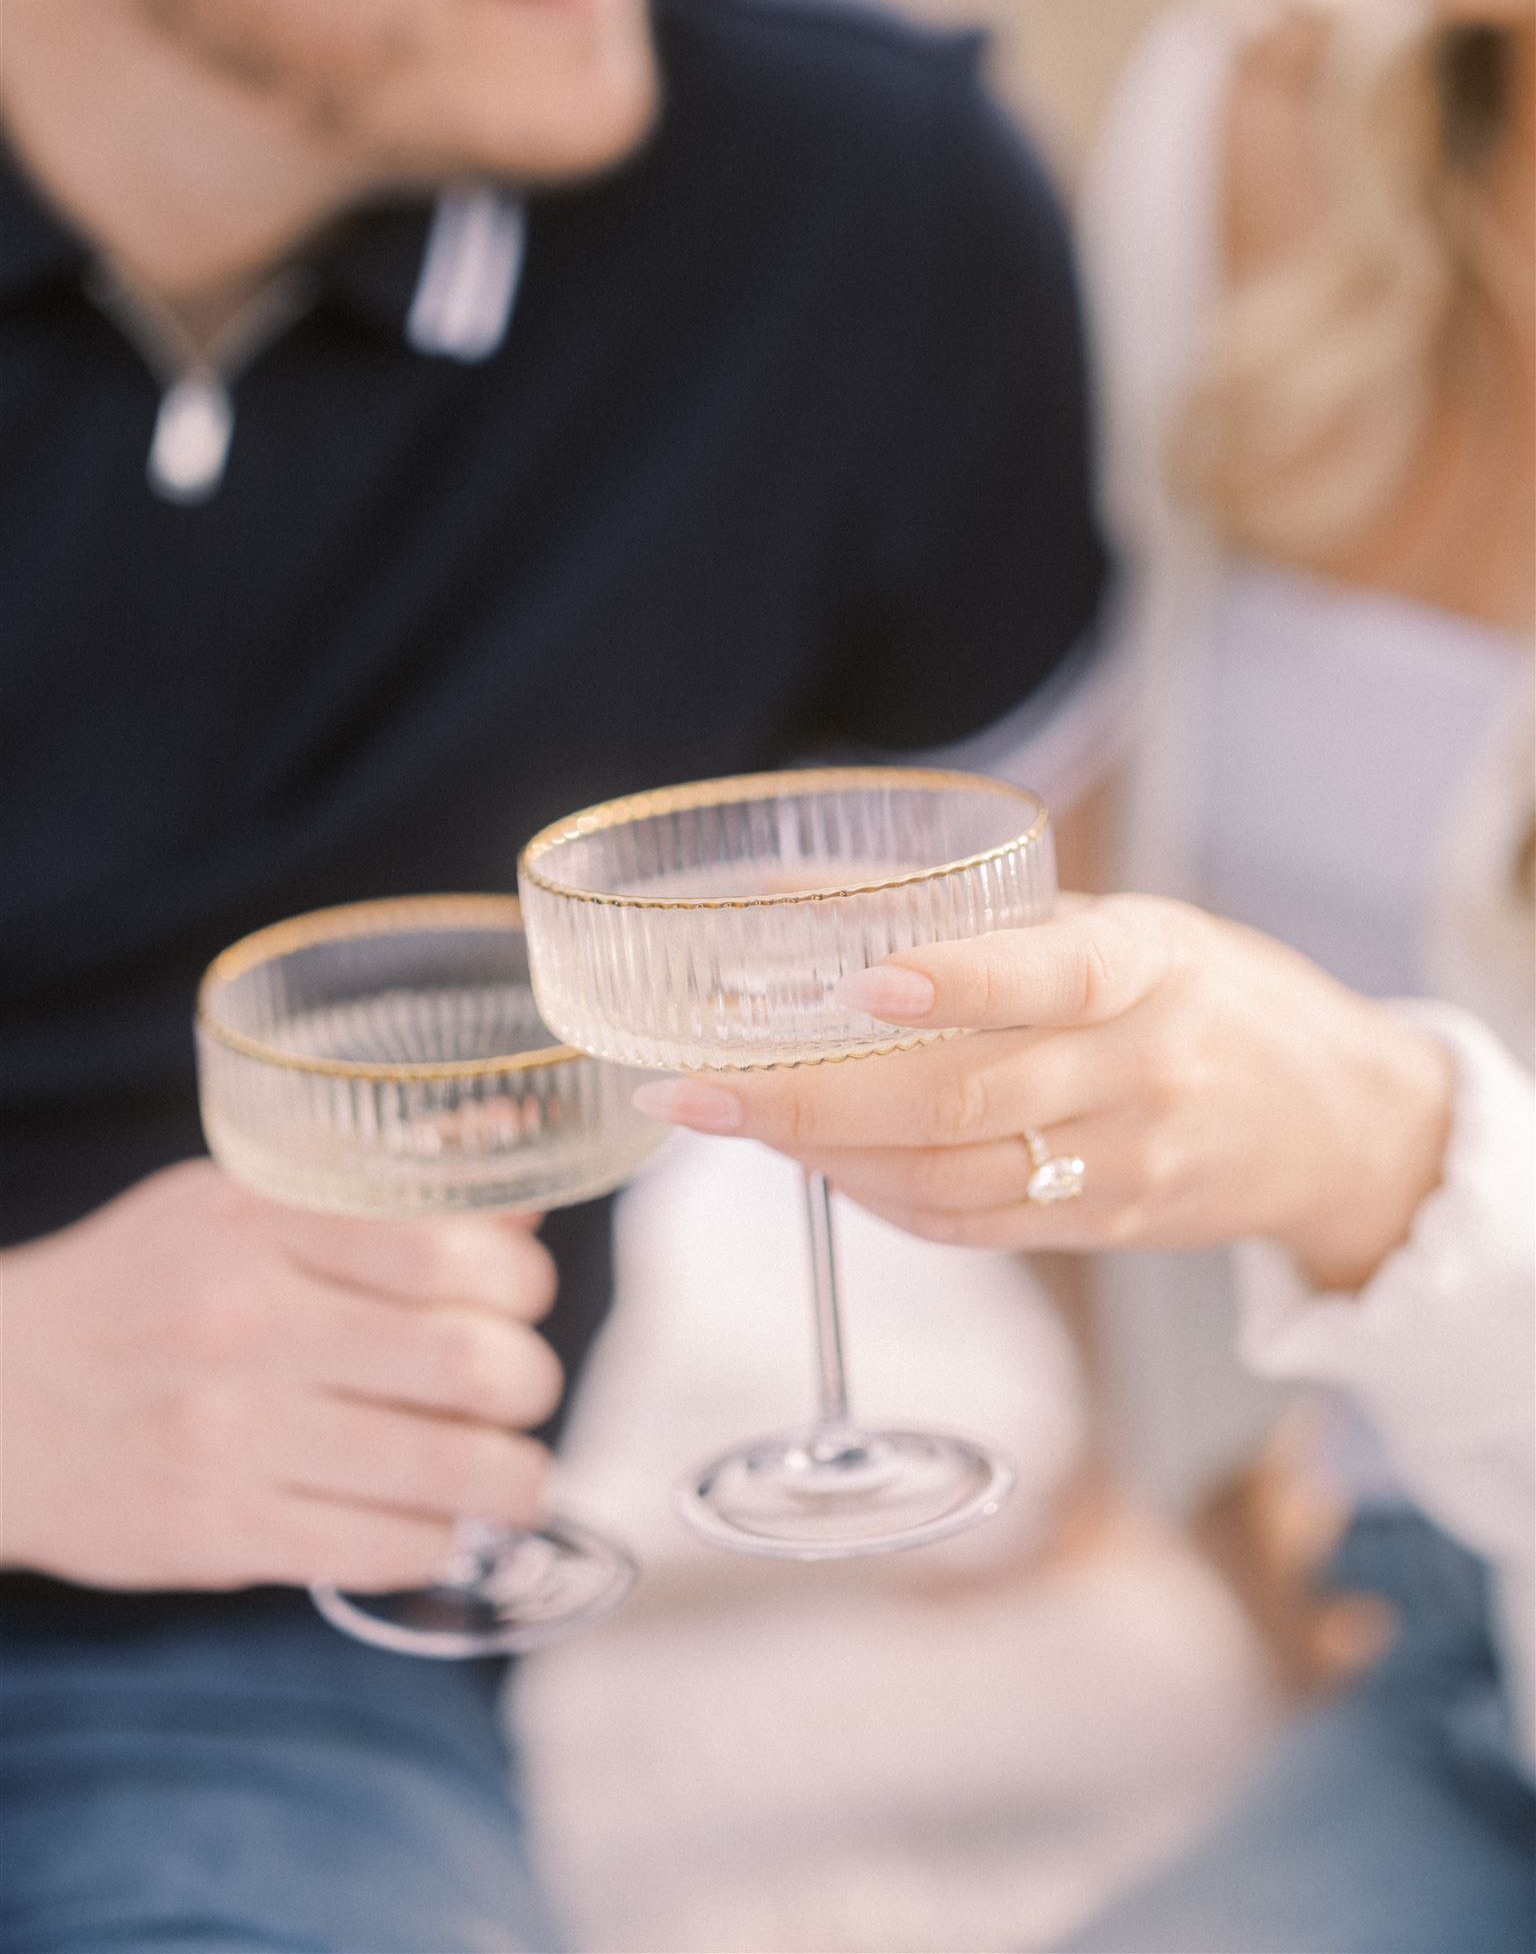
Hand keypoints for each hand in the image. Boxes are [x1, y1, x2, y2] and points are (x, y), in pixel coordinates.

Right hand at [0, 1160, 562, 1590]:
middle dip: (530, 1381)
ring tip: (516, 1474)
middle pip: (466, 1361)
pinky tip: (434, 1521)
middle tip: (523, 1387)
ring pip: (441, 1470)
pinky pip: (378, 1549)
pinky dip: (436, 1541)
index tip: (521, 1297)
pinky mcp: (216, 1531)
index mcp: (261, 1226)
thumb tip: (518, 1161)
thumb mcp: (243, 1205)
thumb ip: (382, 1190)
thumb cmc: (143, 1289)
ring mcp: (230, 1435)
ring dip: (513, 1480)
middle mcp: (248, 1325)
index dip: (521, 1280)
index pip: (446, 1249)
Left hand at [631, 895, 1453, 1289]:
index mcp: (1149, 967)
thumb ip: (989, 924)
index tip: (855, 981)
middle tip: (694, 1088)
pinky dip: (878, 1198)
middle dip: (806, 1101)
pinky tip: (817, 1163)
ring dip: (821, 1156)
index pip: (1051, 976)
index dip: (955, 983)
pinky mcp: (1104, 1226)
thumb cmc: (1207, 994)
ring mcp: (1123, 1163)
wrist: (1335, 1122)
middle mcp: (1137, 1070)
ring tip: (729, 1119)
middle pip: (958, 1101)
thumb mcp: (1130, 925)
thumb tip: (800, 896)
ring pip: (948, 1179)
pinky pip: (970, 1225)